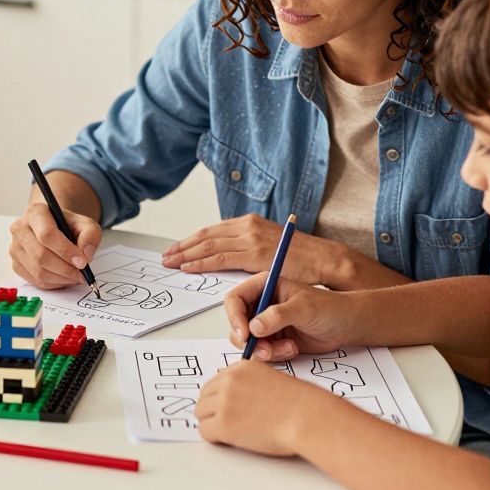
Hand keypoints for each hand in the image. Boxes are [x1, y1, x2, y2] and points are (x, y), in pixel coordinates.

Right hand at [7, 203, 101, 288]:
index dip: (65, 251)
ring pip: (38, 271)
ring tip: (75, 277)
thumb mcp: (85, 224)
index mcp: (35, 212)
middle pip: (41, 255)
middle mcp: (20, 228)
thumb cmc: (68, 226)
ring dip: (61, 278)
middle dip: (65, 269)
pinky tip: (64, 278)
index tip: (82, 263)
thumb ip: (90, 235)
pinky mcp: (16, 264)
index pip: (47, 234)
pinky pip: (34, 280)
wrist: (55, 228)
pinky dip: (53, 284)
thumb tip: (85, 254)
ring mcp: (15, 247)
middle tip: (82, 274)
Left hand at [162, 214, 334, 282]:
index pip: (212, 230)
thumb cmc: (301, 256)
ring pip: (209, 246)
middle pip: (206, 235)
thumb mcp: (270, 243)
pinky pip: (220, 258)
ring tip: (170, 263)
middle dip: (182, 247)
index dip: (191, 240)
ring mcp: (250, 239)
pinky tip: (188, 267)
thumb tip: (229, 254)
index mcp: (249, 222)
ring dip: (186, 255)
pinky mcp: (254, 254)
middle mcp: (247, 226)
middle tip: (165, 257)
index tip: (176, 249)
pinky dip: (201, 263)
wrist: (324, 259)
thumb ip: (249, 245)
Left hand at [196, 359, 327, 455]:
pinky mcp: (223, 425)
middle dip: (213, 410)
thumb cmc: (299, 404)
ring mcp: (224, 402)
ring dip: (212, 423)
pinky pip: (204, 432)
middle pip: (204, 397)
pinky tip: (230, 439)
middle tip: (227, 421)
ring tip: (231, 431)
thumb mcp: (272, 380)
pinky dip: (214, 438)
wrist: (306, 418)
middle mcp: (229, 381)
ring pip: (201, 414)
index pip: (216, 382)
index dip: (221, 397)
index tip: (228, 407)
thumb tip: (238, 398)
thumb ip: (250, 383)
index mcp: (241, 368)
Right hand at [224, 274, 359, 360]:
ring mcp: (266, 323)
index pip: (235, 299)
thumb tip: (254, 327)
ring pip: (248, 341)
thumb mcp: (303, 308)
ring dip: (264, 350)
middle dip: (249, 340)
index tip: (245, 335)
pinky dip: (274, 355)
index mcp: (264, 286)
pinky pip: (261, 352)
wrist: (346, 325)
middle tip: (266, 350)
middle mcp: (261, 304)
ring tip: (287, 348)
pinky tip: (292, 349)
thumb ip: (278, 316)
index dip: (235, 317)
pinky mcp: (273, 340)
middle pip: (237, 323)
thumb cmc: (329, 308)